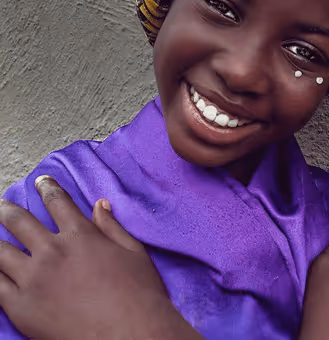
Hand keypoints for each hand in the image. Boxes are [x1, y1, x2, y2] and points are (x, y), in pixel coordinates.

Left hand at [0, 175, 203, 339]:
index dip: (48, 188)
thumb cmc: (138, 293)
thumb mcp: (133, 251)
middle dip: (8, 210)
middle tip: (2, 205)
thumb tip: (100, 204)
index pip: (58, 202)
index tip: (41, 181)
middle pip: (20, 222)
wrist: (129, 335)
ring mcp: (33, 280)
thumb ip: (112, 226)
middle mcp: (53, 252)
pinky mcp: (21, 307)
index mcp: (81, 235)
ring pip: (1, 251)